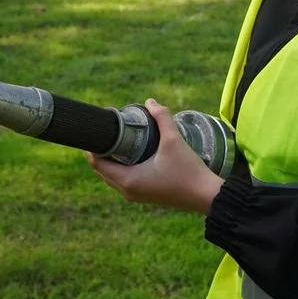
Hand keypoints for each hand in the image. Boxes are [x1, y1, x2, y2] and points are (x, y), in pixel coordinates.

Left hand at [85, 99, 224, 215]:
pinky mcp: (144, 196)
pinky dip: (120, 168)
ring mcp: (135, 196)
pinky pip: (123, 181)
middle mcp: (127, 191)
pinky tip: (129, 154)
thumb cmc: (188, 170)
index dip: (92, 147)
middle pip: (102, 171)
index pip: (98, 163)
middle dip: (100, 151)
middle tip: (106, 131)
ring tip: (116, 140)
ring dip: (109, 161)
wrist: (205, 195)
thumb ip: (162, 118)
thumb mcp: (173, 140)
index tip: (96, 129)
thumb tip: (150, 102)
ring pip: (112, 177)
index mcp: (128, 180)